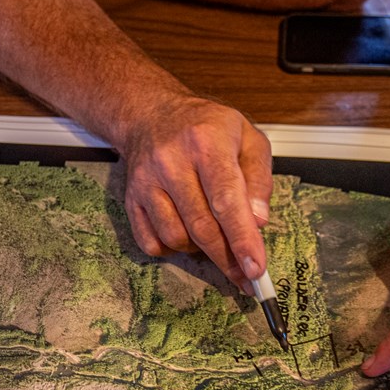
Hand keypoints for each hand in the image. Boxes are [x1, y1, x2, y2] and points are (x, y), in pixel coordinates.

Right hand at [120, 96, 272, 292]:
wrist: (151, 114)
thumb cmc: (206, 128)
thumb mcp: (247, 138)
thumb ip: (259, 178)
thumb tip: (258, 222)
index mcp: (206, 142)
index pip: (226, 200)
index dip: (242, 239)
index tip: (255, 268)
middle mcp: (171, 161)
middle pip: (202, 227)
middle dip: (227, 258)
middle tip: (245, 275)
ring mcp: (146, 181)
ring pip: (177, 238)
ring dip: (200, 248)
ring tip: (212, 231)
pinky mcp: (131, 198)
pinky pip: (151, 243)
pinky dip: (172, 248)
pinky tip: (185, 231)